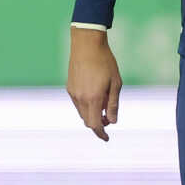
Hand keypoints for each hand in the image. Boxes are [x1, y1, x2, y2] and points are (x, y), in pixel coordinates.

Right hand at [66, 26, 122, 141]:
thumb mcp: (115, 83)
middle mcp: (80, 98)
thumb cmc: (105, 63)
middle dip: (98, 124)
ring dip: (92, 114)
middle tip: (109, 118)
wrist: (87, 45)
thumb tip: (113, 121)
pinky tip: (95, 96)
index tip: (106, 138)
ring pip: (82, 113)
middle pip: (87, 121)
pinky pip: (78, 103)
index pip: (95, 125)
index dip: (101, 134)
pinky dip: (86, 106)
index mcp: (93, 98)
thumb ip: (113, 104)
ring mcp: (73, 93)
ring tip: (104, 104)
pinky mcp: (69, 87)